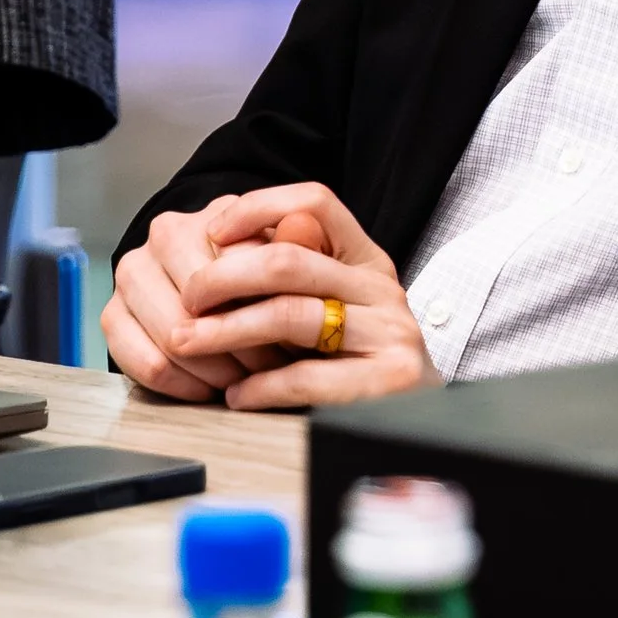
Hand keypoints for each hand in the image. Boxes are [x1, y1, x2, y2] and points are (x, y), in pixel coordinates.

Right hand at [102, 194, 299, 404]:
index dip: (264, 315)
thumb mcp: (285, 254)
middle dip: (238, 349)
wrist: (213, 279)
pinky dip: (179, 385)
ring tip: (241, 382)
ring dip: (211, 370)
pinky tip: (206, 389)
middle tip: (267, 372)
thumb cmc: (256, 272)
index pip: (234, 273)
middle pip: (199, 310)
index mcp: (207, 218)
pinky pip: (144, 363)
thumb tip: (301, 227)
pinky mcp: (112, 314)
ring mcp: (131, 275)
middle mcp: (161, 236)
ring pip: (170, 340)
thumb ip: (297, 240)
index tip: (290, 342)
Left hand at [175, 183, 437, 412]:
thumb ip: (291, 271)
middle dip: (224, 277)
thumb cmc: (361, 358)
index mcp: (366, 258)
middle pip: (289, 262)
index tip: (213, 231)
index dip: (259, 207)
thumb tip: (223, 238)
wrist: (430, 415)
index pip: (316, 202)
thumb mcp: (333, 304)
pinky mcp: (389, 382)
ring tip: (188, 343)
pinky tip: (236, 394)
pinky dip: (261, 386)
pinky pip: (308, 377)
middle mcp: (382, 288)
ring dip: (227, 330)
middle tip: (187, 298)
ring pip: (292, 316)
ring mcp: (391, 333)